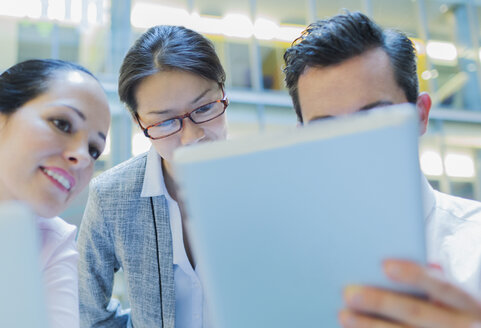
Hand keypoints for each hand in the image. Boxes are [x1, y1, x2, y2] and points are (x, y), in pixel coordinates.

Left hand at [339, 259, 480, 326]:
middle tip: (349, 293)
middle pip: (416, 312)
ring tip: (344, 316)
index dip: (414, 275)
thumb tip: (384, 269)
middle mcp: (461, 325)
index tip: (384, 266)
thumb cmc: (454, 315)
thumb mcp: (455, 302)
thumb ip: (430, 288)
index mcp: (466, 303)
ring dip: (370, 326)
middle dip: (380, 302)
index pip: (441, 286)